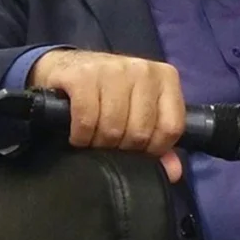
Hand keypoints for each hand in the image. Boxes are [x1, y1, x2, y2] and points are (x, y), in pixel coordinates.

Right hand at [29, 49, 184, 182]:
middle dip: (122, 148)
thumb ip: (159, 140)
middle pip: (140, 132)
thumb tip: (173, 172)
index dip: (153, 150)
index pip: (171, 127)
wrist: (67, 67)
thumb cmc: (108, 93)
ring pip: (113, 128)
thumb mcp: (139, 110)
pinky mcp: (83, 75)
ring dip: (99, 144)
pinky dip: (81, 135)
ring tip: (93, 140)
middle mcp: (143, 70)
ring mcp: (113, 69)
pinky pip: (87, 119)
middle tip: (110, 145)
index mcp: (165, 77)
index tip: (137, 151)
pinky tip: (78, 134)